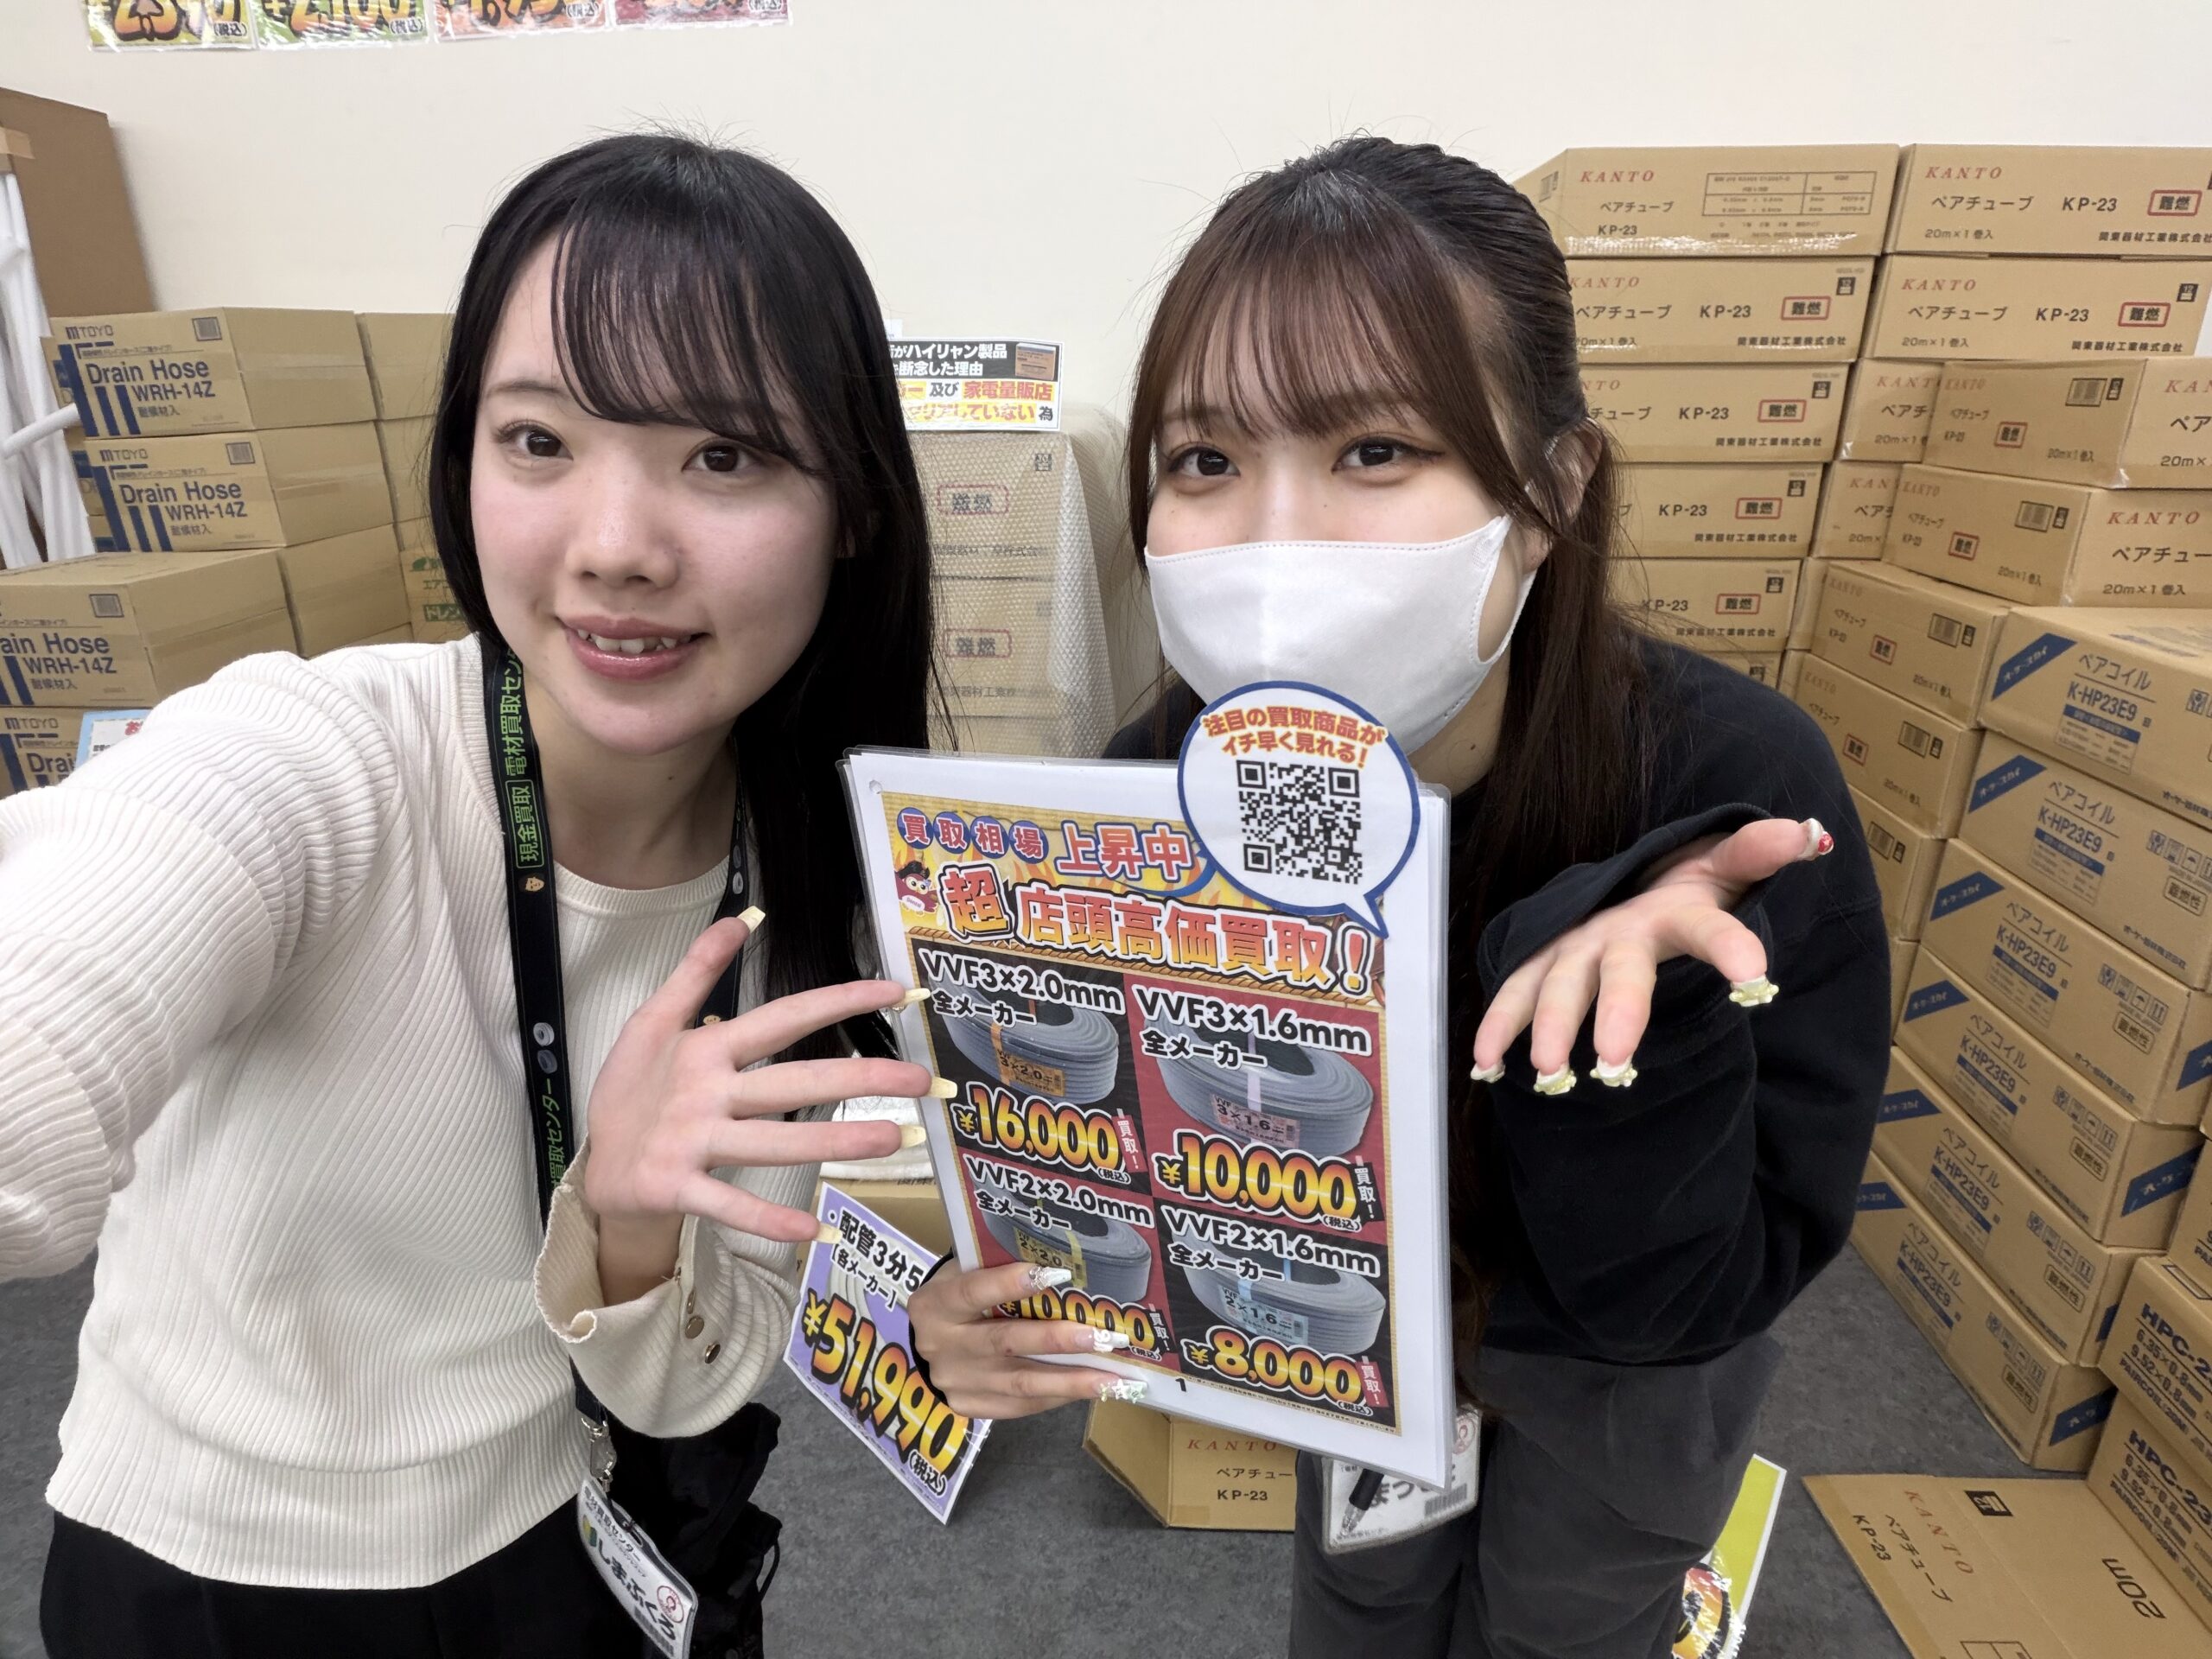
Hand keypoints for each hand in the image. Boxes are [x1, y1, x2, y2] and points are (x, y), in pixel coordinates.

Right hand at [583, 913, 939, 1296]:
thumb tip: (738, 919)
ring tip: (895, 1139)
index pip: (785, 1018)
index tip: (894, 992)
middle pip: (793, 1083)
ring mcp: (693, 1142)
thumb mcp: (651, 1021)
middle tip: (920, 1079)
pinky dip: (769, 1219)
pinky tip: (815, 1227)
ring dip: (834, 1143)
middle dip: (859, 1079)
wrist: (593, 1165)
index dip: (838, 1002)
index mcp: (706, 1048)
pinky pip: (731, 1205)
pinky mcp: (678, 1187)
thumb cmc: (634, 1092)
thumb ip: (696, 971)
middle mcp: (706, 1093)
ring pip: (774, 1143)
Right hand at [908, 1260, 1141, 1418]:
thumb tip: (1064, 1263)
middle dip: (1057, 1339)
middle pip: (1005, 1342)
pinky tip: (1091, 1388)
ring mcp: (955, 1382)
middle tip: (1102, 1336)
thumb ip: (999, 1268)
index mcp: (935, 1304)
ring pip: (1020, 1383)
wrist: (931, 1342)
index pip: (972, 1292)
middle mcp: (940, 1346)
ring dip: (1071, 1380)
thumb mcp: (966, 1273)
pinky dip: (1058, 1396)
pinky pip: (1021, 1405)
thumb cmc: (962, 1296)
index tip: (1058, 1274)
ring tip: (1113, 1378)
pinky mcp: (970, 1406)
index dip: (1011, 1285)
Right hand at [1470, 816, 1830, 1088]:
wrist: (1623, 883)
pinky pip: (1516, 994)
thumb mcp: (1724, 871)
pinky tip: (1485, 1064)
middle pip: (1619, 971)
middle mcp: (1618, 930)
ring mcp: (1575, 948)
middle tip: (1616, 1058)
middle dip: (1616, 1011)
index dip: (1731, 947)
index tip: (1757, 977)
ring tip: (1548, 1071)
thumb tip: (1810, 834)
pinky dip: (1497, 1025)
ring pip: (1559, 986)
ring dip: (1549, 1025)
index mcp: (1672, 913)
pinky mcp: (1545, 966)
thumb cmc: (1683, 890)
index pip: (1707, 927)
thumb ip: (1758, 854)